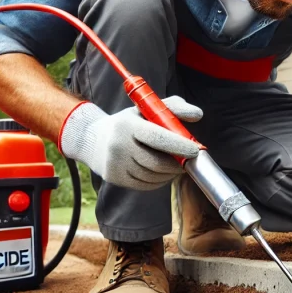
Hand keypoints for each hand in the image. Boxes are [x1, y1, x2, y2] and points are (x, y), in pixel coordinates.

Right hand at [59, 96, 201, 190]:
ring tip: (177, 165)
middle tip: (190, 161)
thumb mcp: (147, 108)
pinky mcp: (115, 178)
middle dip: (178, 164)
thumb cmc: (131, 121)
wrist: (94, 138)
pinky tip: (163, 172)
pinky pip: (146, 184)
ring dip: (170, 173)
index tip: (196, 150)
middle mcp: (119, 145)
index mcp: (128, 125)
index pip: (157, 137)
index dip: (179, 145)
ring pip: (153, 176)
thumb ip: (174, 107)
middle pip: (157, 162)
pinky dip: (160, 180)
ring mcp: (116, 164)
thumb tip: (198, 114)